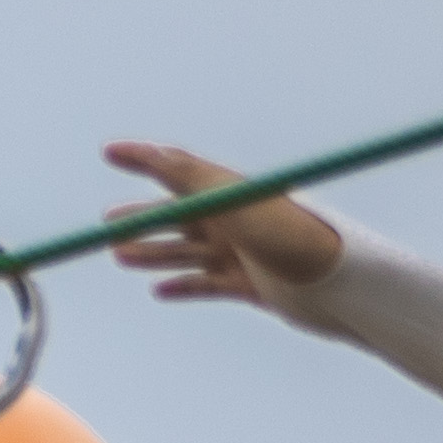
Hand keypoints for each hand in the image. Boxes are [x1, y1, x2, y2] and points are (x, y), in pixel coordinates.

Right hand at [104, 139, 344, 313]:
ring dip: (153, 254)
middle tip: (109, 223)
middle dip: (142, 218)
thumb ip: (189, 177)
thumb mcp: (230, 199)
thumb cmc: (285, 234)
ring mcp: (242, 253)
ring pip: (186, 252)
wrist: (332, 281)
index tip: (110, 152)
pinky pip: (206, 285)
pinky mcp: (248, 285)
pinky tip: (160, 291)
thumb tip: (152, 153)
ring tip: (122, 256)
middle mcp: (234, 220)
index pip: (178, 168)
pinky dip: (182, 286)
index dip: (143, 158)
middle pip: (178, 216)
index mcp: (229, 193)